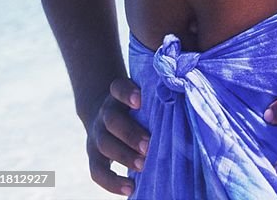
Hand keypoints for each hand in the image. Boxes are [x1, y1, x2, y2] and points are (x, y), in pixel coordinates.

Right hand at [85, 76, 149, 195]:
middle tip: (148, 145)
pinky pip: (97, 171)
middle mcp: (104, 113)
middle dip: (130, 133)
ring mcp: (96, 135)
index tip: (140, 101)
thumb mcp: (140, 98)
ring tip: (143, 165)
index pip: (117, 88)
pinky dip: (111, 182)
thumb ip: (154, 100)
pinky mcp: (94, 156)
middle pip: (112, 120)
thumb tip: (183, 107)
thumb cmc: (135, 108)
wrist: (105, 117)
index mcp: (117, 96)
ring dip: (124, 156)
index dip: (126, 93)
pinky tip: (129, 188)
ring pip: (105, 144)